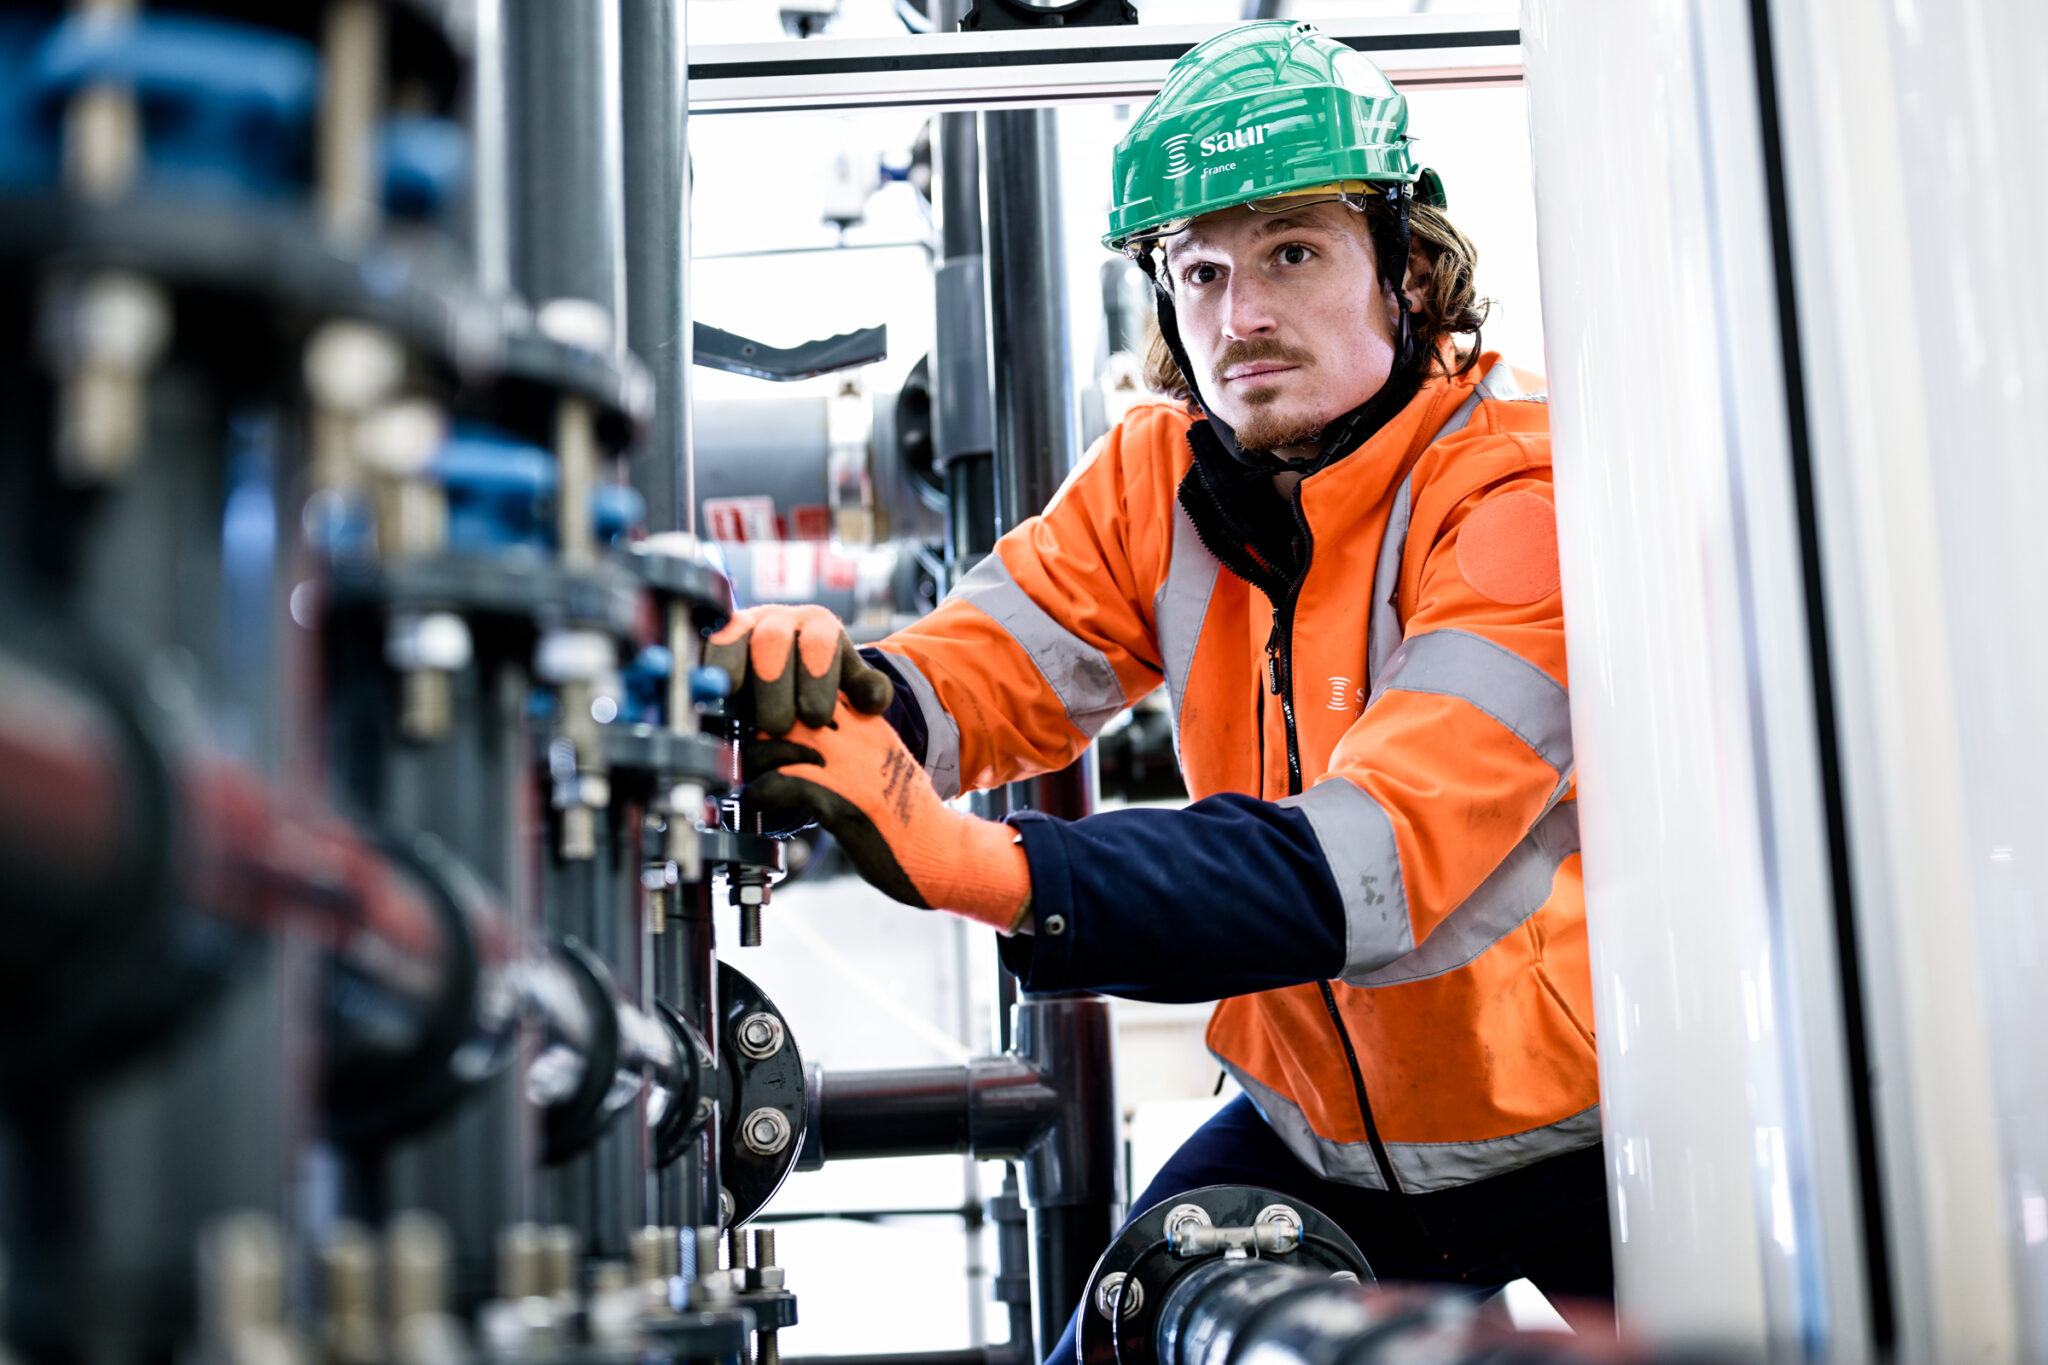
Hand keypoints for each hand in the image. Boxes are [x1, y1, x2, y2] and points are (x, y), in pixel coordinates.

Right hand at [705, 605, 893, 735]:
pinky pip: (705, 645)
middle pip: (774, 641)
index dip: (818, 680)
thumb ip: (865, 690)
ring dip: (733, 669)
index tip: (817, 717)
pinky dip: (705, 666)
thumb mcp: (847, 684)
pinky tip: (705, 692)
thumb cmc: (818, 685)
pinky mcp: (713, 640)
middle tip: (779, 725)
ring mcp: (743, 626)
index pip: (820, 643)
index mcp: (819, 627)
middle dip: (776, 684)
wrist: (785, 674)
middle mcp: (780, 620)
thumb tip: (875, 701)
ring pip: (735, 637)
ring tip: (734, 701)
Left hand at [742, 703, 1030, 930]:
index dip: (775, 702)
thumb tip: (799, 738)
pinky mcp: (838, 800)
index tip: (759, 724)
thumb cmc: (904, 813)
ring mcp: (847, 765)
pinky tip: (759, 803)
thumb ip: (846, 740)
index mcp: (865, 719)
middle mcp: (856, 733)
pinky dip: (759, 794)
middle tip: (744, 753)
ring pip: (774, 740)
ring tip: (749, 779)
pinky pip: (778, 783)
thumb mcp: (879, 759)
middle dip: (756, 729)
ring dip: (753, 762)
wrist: (939, 852)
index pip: (806, 687)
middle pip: (783, 706)